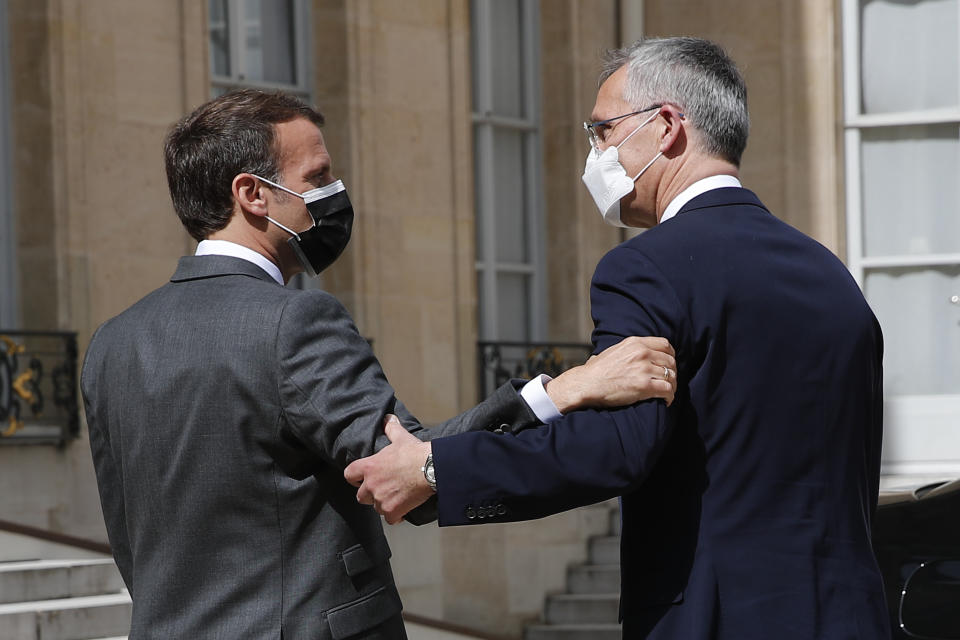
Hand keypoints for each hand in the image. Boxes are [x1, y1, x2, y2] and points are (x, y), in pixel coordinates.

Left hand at [344, 415, 433, 523]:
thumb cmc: (415, 453)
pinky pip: (390, 519)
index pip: (349, 475)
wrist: (431, 468)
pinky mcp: (393, 511)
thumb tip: (388, 418)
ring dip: (385, 504)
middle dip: (371, 495)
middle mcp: (371, 485)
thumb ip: (391, 428)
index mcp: (369, 467)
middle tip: (384, 489)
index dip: (355, 478)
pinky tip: (405, 509)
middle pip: (361, 497)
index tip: (362, 479)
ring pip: (377, 508)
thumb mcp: (400, 438)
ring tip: (398, 497)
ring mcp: (381, 499)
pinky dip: (397, 516)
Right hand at [545, 336, 676, 410]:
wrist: (587, 384)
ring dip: (672, 386)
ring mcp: (644, 369)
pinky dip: (669, 396)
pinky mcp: (644, 385)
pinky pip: (667, 390)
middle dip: (672, 372)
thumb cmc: (597, 370)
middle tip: (668, 382)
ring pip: (671, 376)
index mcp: (635, 343)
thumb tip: (639, 353)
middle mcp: (642, 353)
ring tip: (667, 393)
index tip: (669, 364)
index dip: (670, 356)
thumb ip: (631, 349)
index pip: (665, 345)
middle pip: (670, 361)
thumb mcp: (615, 350)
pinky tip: (665, 401)